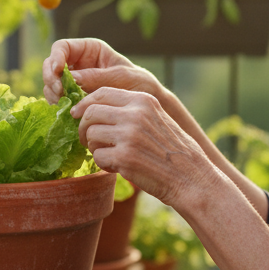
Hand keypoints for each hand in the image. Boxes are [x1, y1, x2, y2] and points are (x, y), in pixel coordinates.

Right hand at [43, 38, 162, 104]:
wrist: (145, 106)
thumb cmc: (139, 84)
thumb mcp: (121, 77)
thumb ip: (97, 77)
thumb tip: (70, 78)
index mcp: (89, 50)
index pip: (62, 47)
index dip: (55, 57)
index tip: (58, 71)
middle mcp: (78, 64)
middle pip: (51, 66)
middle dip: (51, 79)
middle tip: (59, 94)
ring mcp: (74, 82)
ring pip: (51, 84)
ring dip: (53, 94)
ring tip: (65, 105)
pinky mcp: (74, 99)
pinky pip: (59, 100)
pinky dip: (59, 106)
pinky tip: (67, 113)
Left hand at [72, 86, 220, 209]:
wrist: (191, 177)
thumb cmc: (172, 150)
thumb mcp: (156, 118)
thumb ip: (131, 110)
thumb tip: (93, 108)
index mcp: (143, 100)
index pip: (102, 93)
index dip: (84, 104)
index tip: (77, 115)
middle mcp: (135, 114)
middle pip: (90, 113)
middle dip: (84, 128)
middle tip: (88, 140)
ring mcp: (129, 135)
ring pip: (91, 135)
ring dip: (95, 148)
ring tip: (110, 155)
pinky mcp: (124, 157)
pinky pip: (98, 157)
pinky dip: (103, 164)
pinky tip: (117, 167)